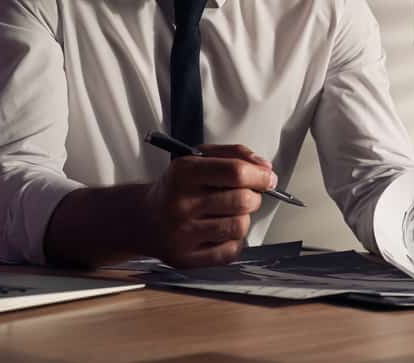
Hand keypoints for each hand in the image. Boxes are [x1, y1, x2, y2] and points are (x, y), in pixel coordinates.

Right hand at [143, 144, 276, 267]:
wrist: (145, 219)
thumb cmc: (177, 188)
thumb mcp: (197, 159)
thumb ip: (233, 155)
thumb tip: (265, 169)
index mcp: (183, 173)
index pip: (235, 172)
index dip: (259, 175)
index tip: (268, 178)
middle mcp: (181, 204)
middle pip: (242, 200)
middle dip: (254, 196)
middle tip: (246, 195)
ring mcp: (183, 234)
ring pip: (239, 226)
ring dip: (243, 218)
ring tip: (229, 213)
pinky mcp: (187, 258)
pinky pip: (230, 251)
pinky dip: (233, 240)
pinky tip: (219, 232)